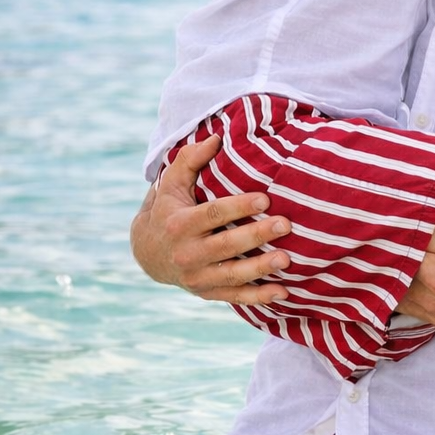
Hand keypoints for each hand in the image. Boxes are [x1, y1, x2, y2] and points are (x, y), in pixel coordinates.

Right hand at [130, 133, 291, 304]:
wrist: (147, 253)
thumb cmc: (168, 208)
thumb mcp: (171, 182)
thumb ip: (190, 159)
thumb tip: (216, 138)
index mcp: (179, 223)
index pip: (212, 214)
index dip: (239, 207)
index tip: (265, 199)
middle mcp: (186, 253)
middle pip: (226, 245)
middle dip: (256, 235)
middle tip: (285, 224)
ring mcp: (197, 276)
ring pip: (232, 274)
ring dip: (260, 269)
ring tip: (287, 259)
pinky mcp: (206, 292)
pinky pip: (235, 297)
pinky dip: (259, 297)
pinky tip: (283, 292)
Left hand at [399, 171, 434, 348]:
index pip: (401, 253)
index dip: (393, 234)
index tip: (385, 217)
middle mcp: (432, 298)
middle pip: (392, 274)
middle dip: (385, 254)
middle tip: (376, 229)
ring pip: (395, 294)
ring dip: (390, 274)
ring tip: (383, 250)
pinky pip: (407, 307)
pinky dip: (399, 292)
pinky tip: (398, 275)